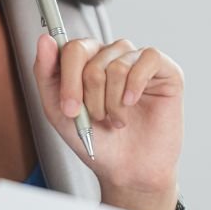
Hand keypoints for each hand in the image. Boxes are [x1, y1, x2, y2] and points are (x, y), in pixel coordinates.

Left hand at [33, 34, 183, 209]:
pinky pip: (148, 58)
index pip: (72, 48)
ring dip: (112, 101)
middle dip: (89, 95)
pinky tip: (132, 103)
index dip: (69, 80)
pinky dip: (135, 86)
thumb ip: (46, 73)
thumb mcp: (60, 111)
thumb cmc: (98, 141)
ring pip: (117, 64)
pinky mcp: (165, 70)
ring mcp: (138, 61)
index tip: (70, 110)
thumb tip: (45, 39)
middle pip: (91, 56)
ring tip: (116, 119)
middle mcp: (113, 55)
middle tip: (97, 118)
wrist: (128, 169)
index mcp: (87, 61)